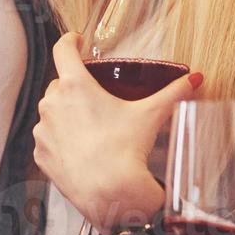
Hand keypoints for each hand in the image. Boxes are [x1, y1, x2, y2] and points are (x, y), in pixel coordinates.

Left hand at [33, 32, 201, 232]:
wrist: (109, 194)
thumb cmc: (126, 152)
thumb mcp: (150, 116)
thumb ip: (173, 93)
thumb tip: (194, 79)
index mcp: (74, 86)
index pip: (63, 49)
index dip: (70, 41)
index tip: (76, 40)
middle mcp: (52, 105)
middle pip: (60, 83)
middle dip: (75, 87)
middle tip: (96, 97)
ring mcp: (43, 131)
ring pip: (53, 112)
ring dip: (66, 113)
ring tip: (90, 126)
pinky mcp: (40, 155)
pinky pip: (49, 138)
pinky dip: (61, 138)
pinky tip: (81, 148)